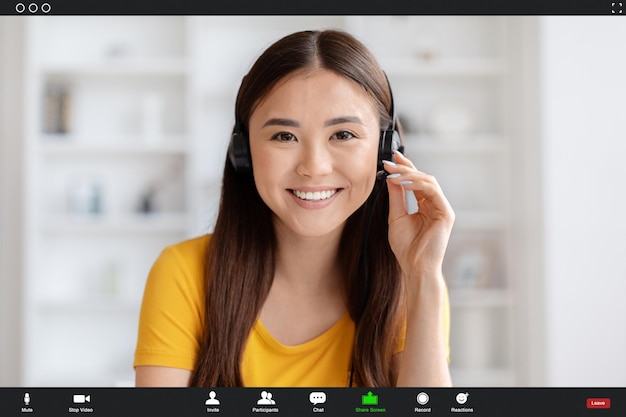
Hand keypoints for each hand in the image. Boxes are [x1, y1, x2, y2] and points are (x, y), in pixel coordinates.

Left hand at [384, 151, 454, 283]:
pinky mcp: (446, 213)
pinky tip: (405, 184)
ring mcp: (442, 208)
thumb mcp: (396, 217)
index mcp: (424, 206)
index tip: (391, 159)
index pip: (415, 182)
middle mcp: (435, 204)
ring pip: (429, 181)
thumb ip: (396, 197)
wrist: (416, 267)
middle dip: (406, 168)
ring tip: (394, 173)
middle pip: (422, 178)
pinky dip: (419, 185)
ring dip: (410, 175)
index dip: (404, 168)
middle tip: (390, 161)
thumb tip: (391, 177)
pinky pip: (434, 192)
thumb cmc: (406, 247)